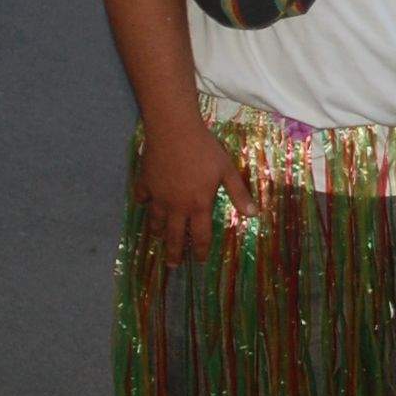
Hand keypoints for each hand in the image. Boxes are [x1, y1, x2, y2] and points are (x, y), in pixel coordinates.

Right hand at [134, 122, 252, 264]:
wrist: (175, 131)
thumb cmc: (205, 150)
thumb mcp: (227, 170)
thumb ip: (239, 193)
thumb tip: (253, 214)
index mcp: (198, 205)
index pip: (200, 235)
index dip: (201, 251)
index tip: (199, 261)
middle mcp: (176, 207)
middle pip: (174, 236)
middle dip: (174, 253)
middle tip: (172, 265)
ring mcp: (158, 196)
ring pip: (156, 221)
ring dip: (158, 232)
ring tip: (158, 239)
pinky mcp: (145, 183)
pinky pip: (141, 198)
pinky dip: (142, 203)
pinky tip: (143, 204)